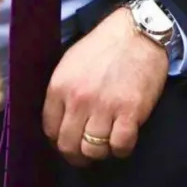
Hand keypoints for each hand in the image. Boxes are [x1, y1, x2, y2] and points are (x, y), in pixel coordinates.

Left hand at [42, 6, 168, 166]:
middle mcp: (79, 100)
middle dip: (76, 154)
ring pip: (94, 151)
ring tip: (105, 142)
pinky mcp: (130, 112)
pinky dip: (121, 149)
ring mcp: (105, 107)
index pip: (50, 130)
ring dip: (99, 151)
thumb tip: (59, 121)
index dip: (58, 140)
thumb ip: (62, 92)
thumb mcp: (70, 63)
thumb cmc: (103, 46)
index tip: (68, 139)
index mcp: (60, 86)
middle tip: (85, 151)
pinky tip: (122, 138)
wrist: (136, 32)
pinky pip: (121, 147)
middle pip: (69, 145)